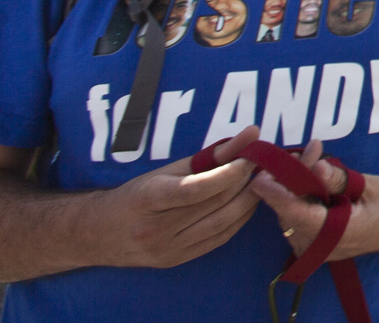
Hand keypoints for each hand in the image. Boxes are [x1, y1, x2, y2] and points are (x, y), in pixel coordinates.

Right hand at [98, 125, 261, 268]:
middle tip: (264, 165)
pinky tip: (248, 204)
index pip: (196, 189)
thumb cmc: (135, 195)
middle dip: (244, 183)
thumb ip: (210, 155)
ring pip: (222, 224)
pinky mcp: (176, 261)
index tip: (252, 158)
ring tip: (261, 182)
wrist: (96, 235)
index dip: (229, 173)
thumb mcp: (165, 170)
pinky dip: (238, 220)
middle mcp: (155, 228)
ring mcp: (166, 249)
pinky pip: (218, 239)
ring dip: (248, 202)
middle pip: (214, 205)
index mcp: (147, 199)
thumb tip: (251, 135)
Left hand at [250, 142, 378, 260]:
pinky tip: (310, 176)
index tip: (260, 179)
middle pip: (291, 212)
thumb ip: (339, 179)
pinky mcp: (314, 243)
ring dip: (295, 186)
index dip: (278, 196)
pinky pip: (297, 218)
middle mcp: (323, 247)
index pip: (299, 215)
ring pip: (290, 214)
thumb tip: (317, 166)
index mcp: (339, 235)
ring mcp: (317, 248)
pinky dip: (299, 195)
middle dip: (292, 179)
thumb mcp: (369, 185)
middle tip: (308, 150)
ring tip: (312, 157)